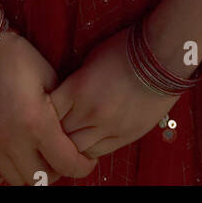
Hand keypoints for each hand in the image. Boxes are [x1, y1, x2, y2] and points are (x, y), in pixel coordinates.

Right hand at [0, 30, 96, 185]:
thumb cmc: (16, 56)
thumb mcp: (49, 76)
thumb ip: (61, 107)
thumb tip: (70, 128)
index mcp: (37, 123)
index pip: (66, 163)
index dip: (82, 167)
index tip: (86, 162)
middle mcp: (12, 140)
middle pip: (41, 179)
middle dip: (56, 172)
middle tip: (59, 158)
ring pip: (13, 181)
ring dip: (29, 175)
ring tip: (36, 160)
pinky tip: (2, 169)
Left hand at [48, 29, 178, 160]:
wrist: (161, 56)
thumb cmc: (124, 50)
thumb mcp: (91, 60)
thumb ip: (74, 84)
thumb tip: (63, 100)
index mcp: (78, 89)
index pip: (47, 113)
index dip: (41, 115)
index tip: (40, 113)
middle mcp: (90, 112)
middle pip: (59, 135)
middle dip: (53, 133)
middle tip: (51, 130)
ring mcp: (109, 127)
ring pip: (77, 150)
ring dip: (71, 145)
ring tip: (69, 138)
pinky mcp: (125, 135)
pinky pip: (99, 152)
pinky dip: (89, 149)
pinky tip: (88, 141)